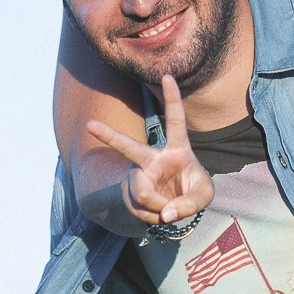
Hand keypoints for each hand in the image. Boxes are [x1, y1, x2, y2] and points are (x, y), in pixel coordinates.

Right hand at [86, 75, 213, 224]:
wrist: (170, 208)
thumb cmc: (191, 190)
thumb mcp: (205, 195)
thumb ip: (192, 202)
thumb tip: (164, 213)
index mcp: (176, 149)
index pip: (175, 120)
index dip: (172, 97)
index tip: (167, 75)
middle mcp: (152, 159)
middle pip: (129, 148)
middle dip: (109, 136)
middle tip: (89, 124)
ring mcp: (137, 177)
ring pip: (143, 193)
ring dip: (159, 208)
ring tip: (166, 209)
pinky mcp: (129, 195)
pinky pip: (142, 211)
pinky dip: (155, 218)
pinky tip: (157, 213)